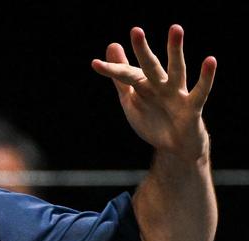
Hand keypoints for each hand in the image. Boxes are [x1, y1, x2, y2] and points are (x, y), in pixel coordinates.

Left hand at [91, 25, 215, 160]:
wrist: (175, 147)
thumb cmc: (153, 120)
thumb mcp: (131, 99)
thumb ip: (120, 77)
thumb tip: (112, 45)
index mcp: (144, 86)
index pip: (127, 75)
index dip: (113, 71)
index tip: (94, 64)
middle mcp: (161, 86)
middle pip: (150, 67)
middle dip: (143, 51)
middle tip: (135, 30)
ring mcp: (176, 95)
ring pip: (176, 71)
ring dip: (175, 51)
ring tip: (175, 29)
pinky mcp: (192, 107)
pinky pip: (200, 91)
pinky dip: (206, 78)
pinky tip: (210, 61)